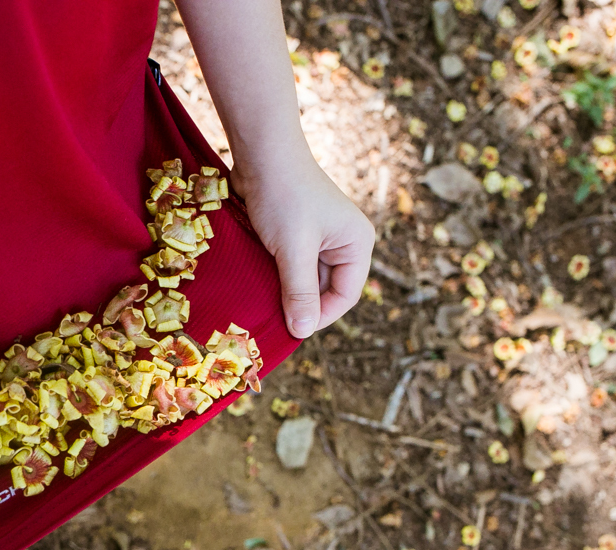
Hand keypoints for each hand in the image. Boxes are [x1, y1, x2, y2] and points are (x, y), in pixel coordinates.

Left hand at [230, 154, 374, 337]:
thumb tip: (303, 331)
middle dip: (301, 303)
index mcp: (357, 243)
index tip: (292, 330)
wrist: (261, 152)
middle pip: (326, 289)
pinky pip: (291, 265)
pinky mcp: (297, 233)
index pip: (346, 295)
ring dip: (286, 290)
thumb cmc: (284, 196)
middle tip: (273, 320)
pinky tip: (259, 284)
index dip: (321, 316)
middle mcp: (343, 241)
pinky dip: (277, 276)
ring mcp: (320, 237)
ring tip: (264, 302)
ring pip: (305, 279)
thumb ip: (299, 291)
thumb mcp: (293, 249)